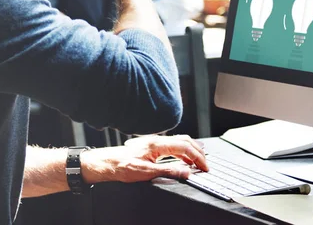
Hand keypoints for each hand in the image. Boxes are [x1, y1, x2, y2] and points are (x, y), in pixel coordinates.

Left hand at [81, 135, 207, 183]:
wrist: (107, 163)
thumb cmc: (122, 166)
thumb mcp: (146, 173)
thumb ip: (168, 171)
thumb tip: (186, 172)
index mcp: (157, 144)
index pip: (185, 147)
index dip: (197, 157)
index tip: (204, 167)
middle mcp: (157, 140)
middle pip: (185, 141)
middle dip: (198, 152)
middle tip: (205, 164)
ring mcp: (155, 142)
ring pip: (180, 141)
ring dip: (191, 150)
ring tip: (199, 161)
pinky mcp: (152, 146)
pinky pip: (173, 145)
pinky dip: (183, 151)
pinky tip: (184, 159)